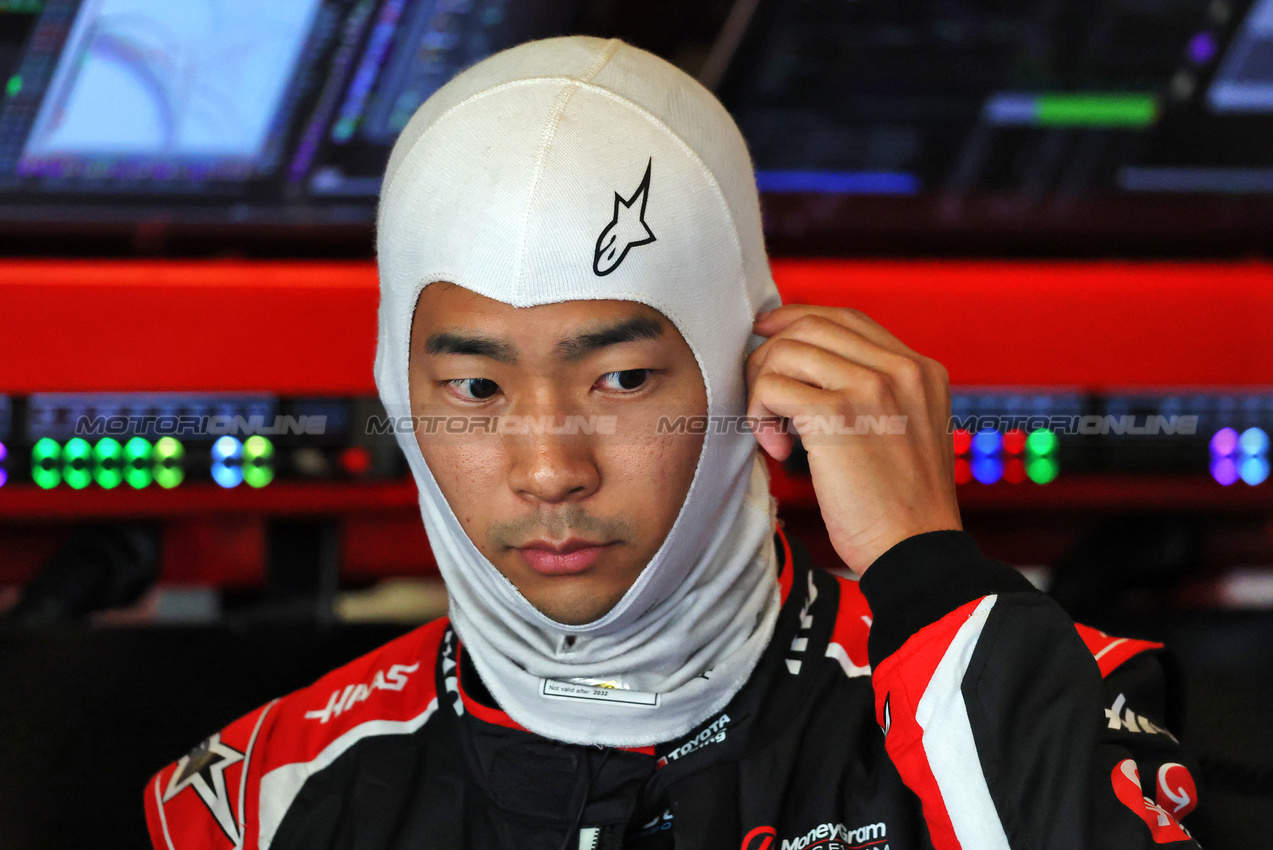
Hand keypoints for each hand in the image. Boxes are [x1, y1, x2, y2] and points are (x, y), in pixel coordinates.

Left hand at [746, 305, 961, 575]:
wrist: (914, 552)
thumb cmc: (900, 506)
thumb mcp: (905, 432)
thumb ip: (874, 394)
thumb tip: (807, 364)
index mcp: (920, 369)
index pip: (845, 319)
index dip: (796, 320)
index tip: (765, 337)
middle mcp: (901, 369)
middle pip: (808, 327)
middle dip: (769, 358)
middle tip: (763, 404)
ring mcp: (871, 387)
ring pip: (784, 352)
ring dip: (760, 390)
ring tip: (772, 434)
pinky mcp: (839, 414)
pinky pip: (772, 388)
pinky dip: (760, 417)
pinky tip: (777, 452)